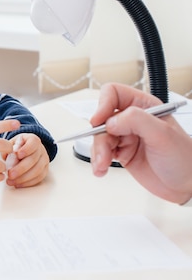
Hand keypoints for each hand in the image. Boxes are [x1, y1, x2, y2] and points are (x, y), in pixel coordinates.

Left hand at [5, 134, 48, 187]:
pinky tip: (18, 184)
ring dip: (23, 178)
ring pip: (37, 171)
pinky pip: (38, 178)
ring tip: (11, 181)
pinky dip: (28, 183)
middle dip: (21, 169)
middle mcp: (41, 149)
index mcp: (33, 139)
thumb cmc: (18, 146)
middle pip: (34, 159)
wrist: (26, 149)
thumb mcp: (12, 143)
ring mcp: (44, 160)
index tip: (17, 155)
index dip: (26, 149)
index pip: (33, 143)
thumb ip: (8, 148)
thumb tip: (5, 156)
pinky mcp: (45, 170)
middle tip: (10, 174)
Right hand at [90, 83, 191, 203]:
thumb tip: (111, 121)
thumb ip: (136, 121)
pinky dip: (98, 161)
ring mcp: (125, 136)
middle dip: (100, 136)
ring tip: (103, 165)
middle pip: (102, 118)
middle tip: (105, 151)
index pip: (114, 93)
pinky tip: (102, 169)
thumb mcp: (163, 134)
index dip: (103, 104)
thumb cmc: (184, 159)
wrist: (186, 186)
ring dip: (98, 151)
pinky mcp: (121, 152)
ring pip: (99, 136)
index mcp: (144, 106)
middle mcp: (132, 119)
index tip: (99, 121)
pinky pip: (100, 151)